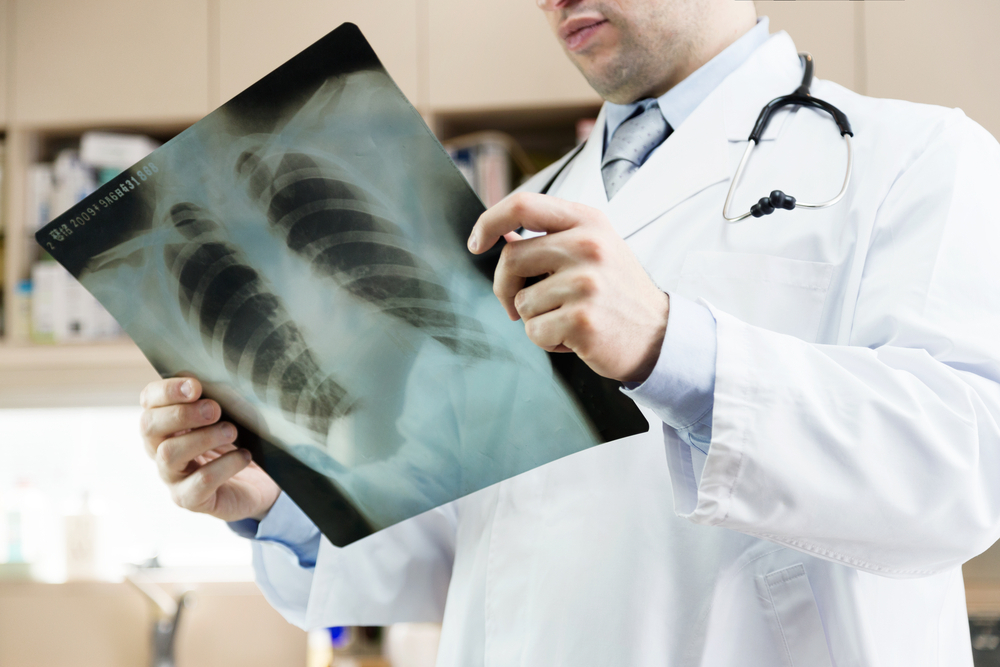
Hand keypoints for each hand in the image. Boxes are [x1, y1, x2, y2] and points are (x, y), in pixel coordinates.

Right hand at [139, 378, 279, 521]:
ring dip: (203, 438)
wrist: (258, 483)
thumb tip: (217, 380)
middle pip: (149, 426)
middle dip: (182, 413)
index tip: (195, 386)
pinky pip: (200, 481)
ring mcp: (172, 477)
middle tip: (214, 409)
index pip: (149, 400)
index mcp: (166, 422)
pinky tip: (244, 456)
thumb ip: (215, 398)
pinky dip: (225, 464)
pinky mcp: (190, 499)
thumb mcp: (228, 415)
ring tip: (232, 431)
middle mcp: (160, 449)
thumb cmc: (238, 442)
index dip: (167, 390)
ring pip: (169, 454)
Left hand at [468, 192, 668, 383]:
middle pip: (511, 258)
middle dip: (504, 287)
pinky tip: (573, 338)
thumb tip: (502, 236)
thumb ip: (551, 239)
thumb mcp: (593, 251)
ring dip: (535, 319)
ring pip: (521, 302)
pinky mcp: (582, 319)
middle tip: (516, 305)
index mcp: (588, 222)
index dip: (489, 221)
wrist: (660, 336)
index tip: (477, 242)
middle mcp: (588, 246)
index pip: (523, 205)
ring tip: (567, 320)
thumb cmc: (618, 294)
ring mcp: (586, 283)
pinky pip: (534, 332)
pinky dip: (546, 341)